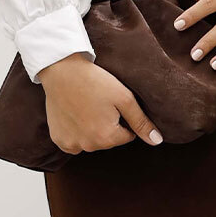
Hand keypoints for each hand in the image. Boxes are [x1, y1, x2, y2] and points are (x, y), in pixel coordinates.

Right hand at [37, 52, 163, 152]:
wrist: (62, 70)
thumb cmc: (95, 81)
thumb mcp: (124, 99)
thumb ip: (141, 122)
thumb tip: (157, 142)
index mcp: (107, 138)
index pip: (127, 136)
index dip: (123, 118)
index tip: (112, 104)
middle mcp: (88, 146)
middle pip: (108, 140)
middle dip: (107, 125)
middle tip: (99, 103)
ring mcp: (71, 144)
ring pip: (91, 141)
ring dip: (91, 129)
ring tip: (86, 107)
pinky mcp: (58, 139)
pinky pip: (74, 142)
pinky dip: (75, 132)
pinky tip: (74, 115)